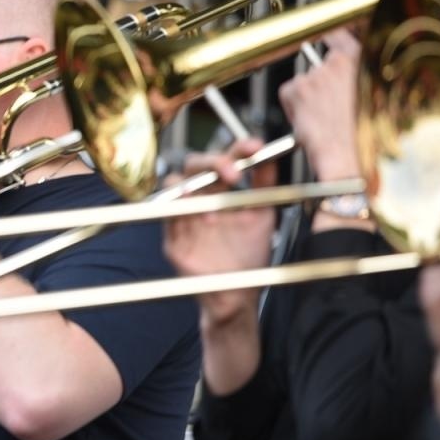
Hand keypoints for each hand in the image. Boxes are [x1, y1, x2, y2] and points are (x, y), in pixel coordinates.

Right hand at [163, 137, 277, 327]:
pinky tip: (201, 218)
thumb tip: (272, 154)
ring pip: (173, 185)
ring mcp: (183, 216)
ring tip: (213, 203)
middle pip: (193, 164)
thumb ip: (265, 184)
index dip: (238, 147)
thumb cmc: (249, 255)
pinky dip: (180, 211)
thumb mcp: (263, 214)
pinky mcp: (172, 238)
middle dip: (212, 163)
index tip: (255, 147)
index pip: (225, 157)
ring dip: (192, 187)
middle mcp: (200, 198)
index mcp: (222, 189)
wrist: (238, 293)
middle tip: (233, 174)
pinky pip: (166, 216)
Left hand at [279, 31, 361, 182]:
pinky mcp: (299, 88)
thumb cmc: (367, 135)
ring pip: (305, 80)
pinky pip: (288, 92)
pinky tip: (308, 122)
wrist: (351, 156)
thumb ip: (367, 79)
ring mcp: (318, 73)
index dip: (332, 41)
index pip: (342, 34)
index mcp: (366, 58)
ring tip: (323, 119)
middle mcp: (341, 60)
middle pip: (322, 63)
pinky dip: (293, 106)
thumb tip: (359, 74)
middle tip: (328, 106)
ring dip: (309, 97)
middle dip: (322, 82)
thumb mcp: (379, 98)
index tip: (328, 43)